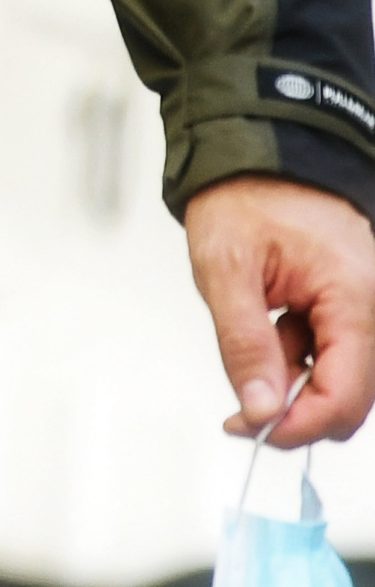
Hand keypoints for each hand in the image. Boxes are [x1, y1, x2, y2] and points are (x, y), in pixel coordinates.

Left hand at [183, 174, 374, 443]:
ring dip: (297, 378)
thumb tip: (259, 408)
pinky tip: (273, 330)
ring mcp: (370, 305)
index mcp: (356, 297)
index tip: (253, 431)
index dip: (299, 424)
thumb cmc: (245, 197)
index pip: (345, 395)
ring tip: (256, 342)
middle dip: (298, 407)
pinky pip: (338, 352)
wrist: (260, 155)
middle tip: (243, 402)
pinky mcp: (357, 306)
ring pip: (343, 378)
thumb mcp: (226, 269)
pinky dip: (302, 356)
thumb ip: (244, 344)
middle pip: (352, 396)